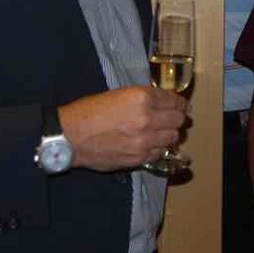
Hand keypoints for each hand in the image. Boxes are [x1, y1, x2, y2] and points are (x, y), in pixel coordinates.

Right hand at [58, 87, 187, 170]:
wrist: (71, 136)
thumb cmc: (90, 112)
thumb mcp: (118, 94)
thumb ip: (143, 98)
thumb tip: (161, 103)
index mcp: (141, 98)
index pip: (174, 100)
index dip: (180, 103)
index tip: (182, 105)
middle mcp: (147, 119)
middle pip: (178, 120)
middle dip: (178, 118)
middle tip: (175, 118)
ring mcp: (144, 141)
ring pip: (173, 138)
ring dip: (170, 134)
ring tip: (164, 132)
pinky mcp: (139, 158)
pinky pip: (160, 153)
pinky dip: (159, 148)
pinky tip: (153, 144)